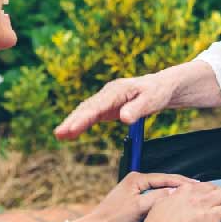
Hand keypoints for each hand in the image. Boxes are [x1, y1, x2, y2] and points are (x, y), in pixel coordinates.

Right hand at [54, 73, 174, 139]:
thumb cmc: (158, 92)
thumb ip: (137, 109)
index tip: (72, 129)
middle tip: (58, 134)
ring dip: (72, 122)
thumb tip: (123, 119)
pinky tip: (70, 133)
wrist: (162, 86)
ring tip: (59, 135)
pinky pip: (91, 115)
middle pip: (86, 108)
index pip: (97, 106)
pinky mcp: (107, 106)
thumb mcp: (152, 100)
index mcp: (117, 90)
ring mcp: (106, 99)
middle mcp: (108, 93)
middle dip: (72, 121)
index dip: (84, 118)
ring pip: (85, 111)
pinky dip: (80, 123)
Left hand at [70, 172, 197, 221]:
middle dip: (181, 186)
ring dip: (174, 193)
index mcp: (137, 178)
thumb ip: (158, 197)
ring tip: (191, 196)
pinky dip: (165, 200)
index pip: (165, 178)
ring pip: (160, 190)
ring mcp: (134, 190)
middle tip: (200, 190)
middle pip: (163, 182)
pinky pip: (154, 197)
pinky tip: (175, 205)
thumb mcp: (140, 207)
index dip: (183, 182)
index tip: (199, 186)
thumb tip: (177, 192)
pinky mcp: (133, 200)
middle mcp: (136, 181)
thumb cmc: (115, 218)